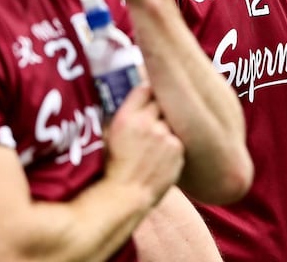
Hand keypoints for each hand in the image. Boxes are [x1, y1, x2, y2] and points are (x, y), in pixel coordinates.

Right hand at [104, 85, 184, 206]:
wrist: (126, 197)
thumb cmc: (112, 169)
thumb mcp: (108, 136)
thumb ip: (123, 115)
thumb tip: (135, 103)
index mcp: (126, 118)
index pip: (144, 89)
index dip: (148, 93)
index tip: (149, 98)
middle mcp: (146, 123)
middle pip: (161, 101)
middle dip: (158, 109)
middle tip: (154, 120)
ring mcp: (165, 135)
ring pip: (171, 120)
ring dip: (166, 126)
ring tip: (156, 143)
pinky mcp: (178, 148)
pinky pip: (177, 137)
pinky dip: (172, 143)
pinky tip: (161, 156)